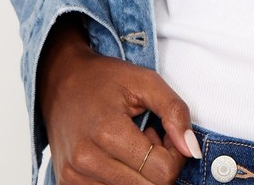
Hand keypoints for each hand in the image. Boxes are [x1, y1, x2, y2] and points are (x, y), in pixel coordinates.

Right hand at [38, 17, 201, 183]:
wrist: (61, 81)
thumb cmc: (105, 79)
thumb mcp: (146, 81)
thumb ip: (175, 112)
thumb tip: (192, 150)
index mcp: (107, 132)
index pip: (162, 172)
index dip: (174, 154)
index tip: (164, 132)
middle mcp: (85, 161)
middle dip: (158, 166)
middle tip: (148, 138)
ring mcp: (72, 177)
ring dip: (139, 174)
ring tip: (130, 144)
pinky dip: (121, 180)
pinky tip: (116, 156)